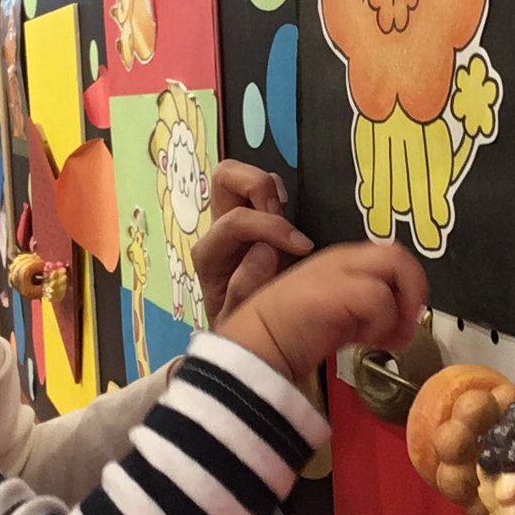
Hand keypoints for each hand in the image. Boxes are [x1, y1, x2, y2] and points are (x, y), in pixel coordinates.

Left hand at [193, 160, 313, 323]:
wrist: (246, 338)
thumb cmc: (243, 328)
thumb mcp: (242, 320)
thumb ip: (246, 289)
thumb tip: (264, 251)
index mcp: (211, 256)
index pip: (235, 222)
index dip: (270, 228)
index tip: (303, 247)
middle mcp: (219, 232)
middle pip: (225, 177)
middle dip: (256, 184)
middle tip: (283, 211)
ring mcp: (237, 222)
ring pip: (241, 177)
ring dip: (268, 187)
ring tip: (286, 211)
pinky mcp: (257, 220)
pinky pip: (264, 191)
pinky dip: (278, 193)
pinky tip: (289, 213)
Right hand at [218, 243, 427, 380]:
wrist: (256, 346)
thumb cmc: (291, 335)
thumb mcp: (340, 318)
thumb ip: (369, 315)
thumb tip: (404, 329)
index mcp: (342, 262)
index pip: (391, 260)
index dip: (405, 290)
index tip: (396, 326)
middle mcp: (343, 259)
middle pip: (399, 255)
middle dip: (414, 291)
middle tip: (403, 326)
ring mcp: (339, 270)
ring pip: (397, 265)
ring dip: (401, 305)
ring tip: (383, 335)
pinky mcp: (337, 289)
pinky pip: (380, 298)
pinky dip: (382, 323)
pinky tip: (362, 340)